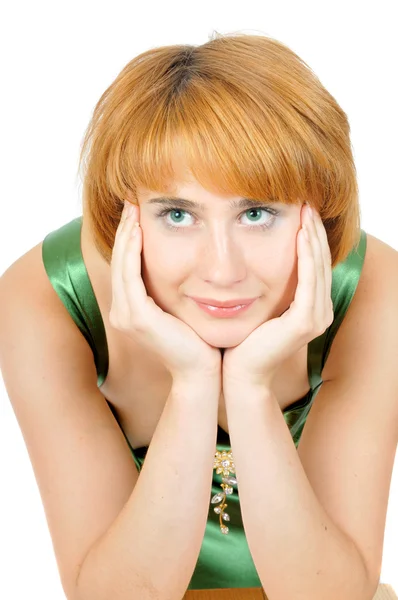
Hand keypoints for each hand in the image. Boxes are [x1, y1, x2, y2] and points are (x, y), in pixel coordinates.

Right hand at [109, 201, 221, 381]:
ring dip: (126, 235)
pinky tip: (139, 231)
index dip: (128, 237)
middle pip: (119, 260)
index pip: (126, 265)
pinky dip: (132, 252)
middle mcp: (123, 312)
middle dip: (124, 229)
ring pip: (121, 264)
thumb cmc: (198, 341)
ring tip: (133, 209)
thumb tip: (186, 263)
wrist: (201, 372)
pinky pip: (130, 276)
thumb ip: (174, 288)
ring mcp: (127, 315)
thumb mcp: (181, 308)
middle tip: (131, 201)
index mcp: (131, 309)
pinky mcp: (137, 317)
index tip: (136, 211)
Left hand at [222, 204, 333, 388]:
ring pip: (317, 267)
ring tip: (306, 210)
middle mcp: (319, 311)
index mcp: (310, 307)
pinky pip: (308, 281)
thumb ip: (266, 283)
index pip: (314, 264)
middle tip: (308, 201)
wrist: (237, 371)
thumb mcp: (257, 303)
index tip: (301, 209)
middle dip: (314, 230)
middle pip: (320, 261)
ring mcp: (316, 318)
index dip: (310, 236)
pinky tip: (301, 234)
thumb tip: (254, 255)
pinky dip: (306, 256)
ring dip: (313, 237)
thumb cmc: (242, 338)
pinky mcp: (305, 322)